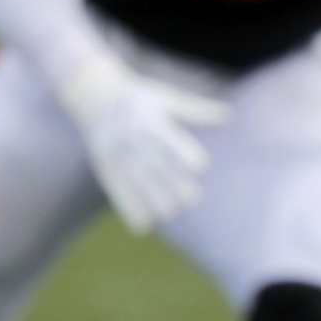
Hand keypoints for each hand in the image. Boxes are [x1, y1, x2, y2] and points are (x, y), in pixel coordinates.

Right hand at [58, 51, 226, 233]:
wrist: (92, 95)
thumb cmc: (140, 98)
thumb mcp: (166, 98)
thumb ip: (195, 110)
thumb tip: (228, 114)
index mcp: (149, 119)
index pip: (167, 137)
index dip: (182, 151)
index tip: (200, 166)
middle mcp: (132, 136)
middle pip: (152, 162)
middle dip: (171, 181)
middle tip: (192, 198)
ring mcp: (116, 153)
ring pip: (134, 179)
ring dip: (151, 198)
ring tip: (171, 212)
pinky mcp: (105, 166)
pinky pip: (115, 188)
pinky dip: (128, 208)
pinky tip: (143, 226)